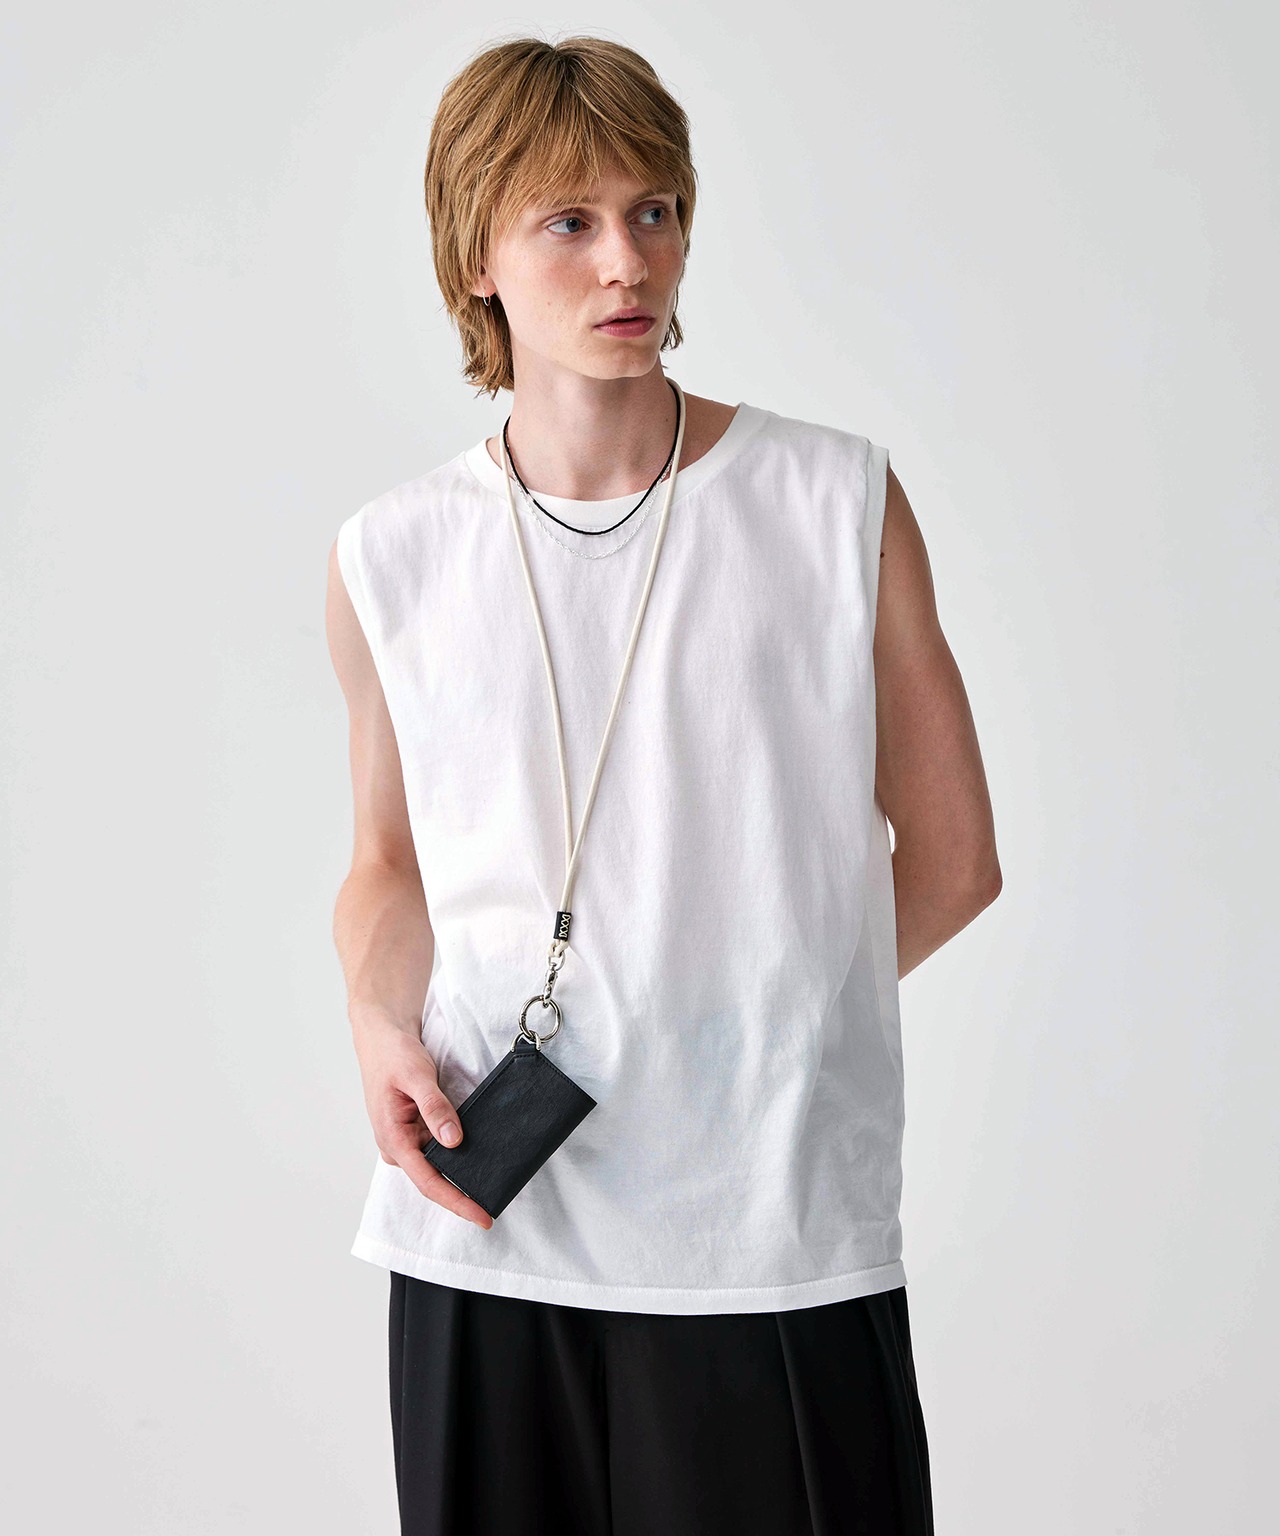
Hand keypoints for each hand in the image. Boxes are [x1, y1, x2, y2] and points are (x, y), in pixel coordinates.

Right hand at [353, 1019, 492, 1229]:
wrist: (382, 1038)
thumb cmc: (393, 1055)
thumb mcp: (417, 1077)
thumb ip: (435, 1107)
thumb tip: (453, 1141)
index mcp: (393, 1138)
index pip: (429, 1181)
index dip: (457, 1202)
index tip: (483, 1217)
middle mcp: (398, 1146)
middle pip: (434, 1179)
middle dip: (462, 1193)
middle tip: (496, 1203)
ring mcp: (406, 1140)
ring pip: (437, 1165)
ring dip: (461, 1173)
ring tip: (493, 1180)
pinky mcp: (414, 1131)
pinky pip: (437, 1149)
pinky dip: (457, 1154)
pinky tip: (478, 1154)